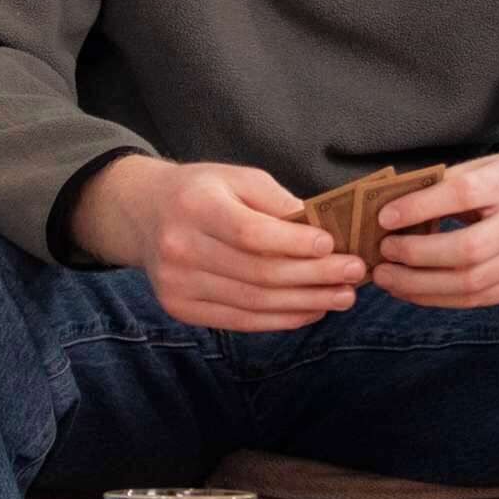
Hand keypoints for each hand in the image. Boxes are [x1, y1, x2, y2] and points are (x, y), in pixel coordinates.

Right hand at [69, 154, 364, 332]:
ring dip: (306, 303)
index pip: (251, 233)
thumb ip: (276, 201)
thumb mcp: (236, 176)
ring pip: (254, 303)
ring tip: (343, 296)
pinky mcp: (181, 308)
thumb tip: (322, 232)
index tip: (332, 245)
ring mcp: (176, 284)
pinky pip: (240, 321)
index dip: (295, 244)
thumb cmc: (201, 191)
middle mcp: (179, 247)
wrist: (144, 213)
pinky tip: (311, 310)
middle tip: (355, 273)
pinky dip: (281, 319)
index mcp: (194, 205)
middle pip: (258, 273)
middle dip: (314, 276)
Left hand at [370, 150, 498, 309]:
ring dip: (420, 286)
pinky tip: (415, 291)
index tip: (384, 218)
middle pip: (467, 251)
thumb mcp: (488, 167)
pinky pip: (480, 300)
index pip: (463, 195)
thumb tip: (392, 209)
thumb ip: (445, 186)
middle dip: (416, 257)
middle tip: (382, 255)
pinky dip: (441, 298)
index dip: (420, 208)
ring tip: (389, 278)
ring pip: (471, 284)